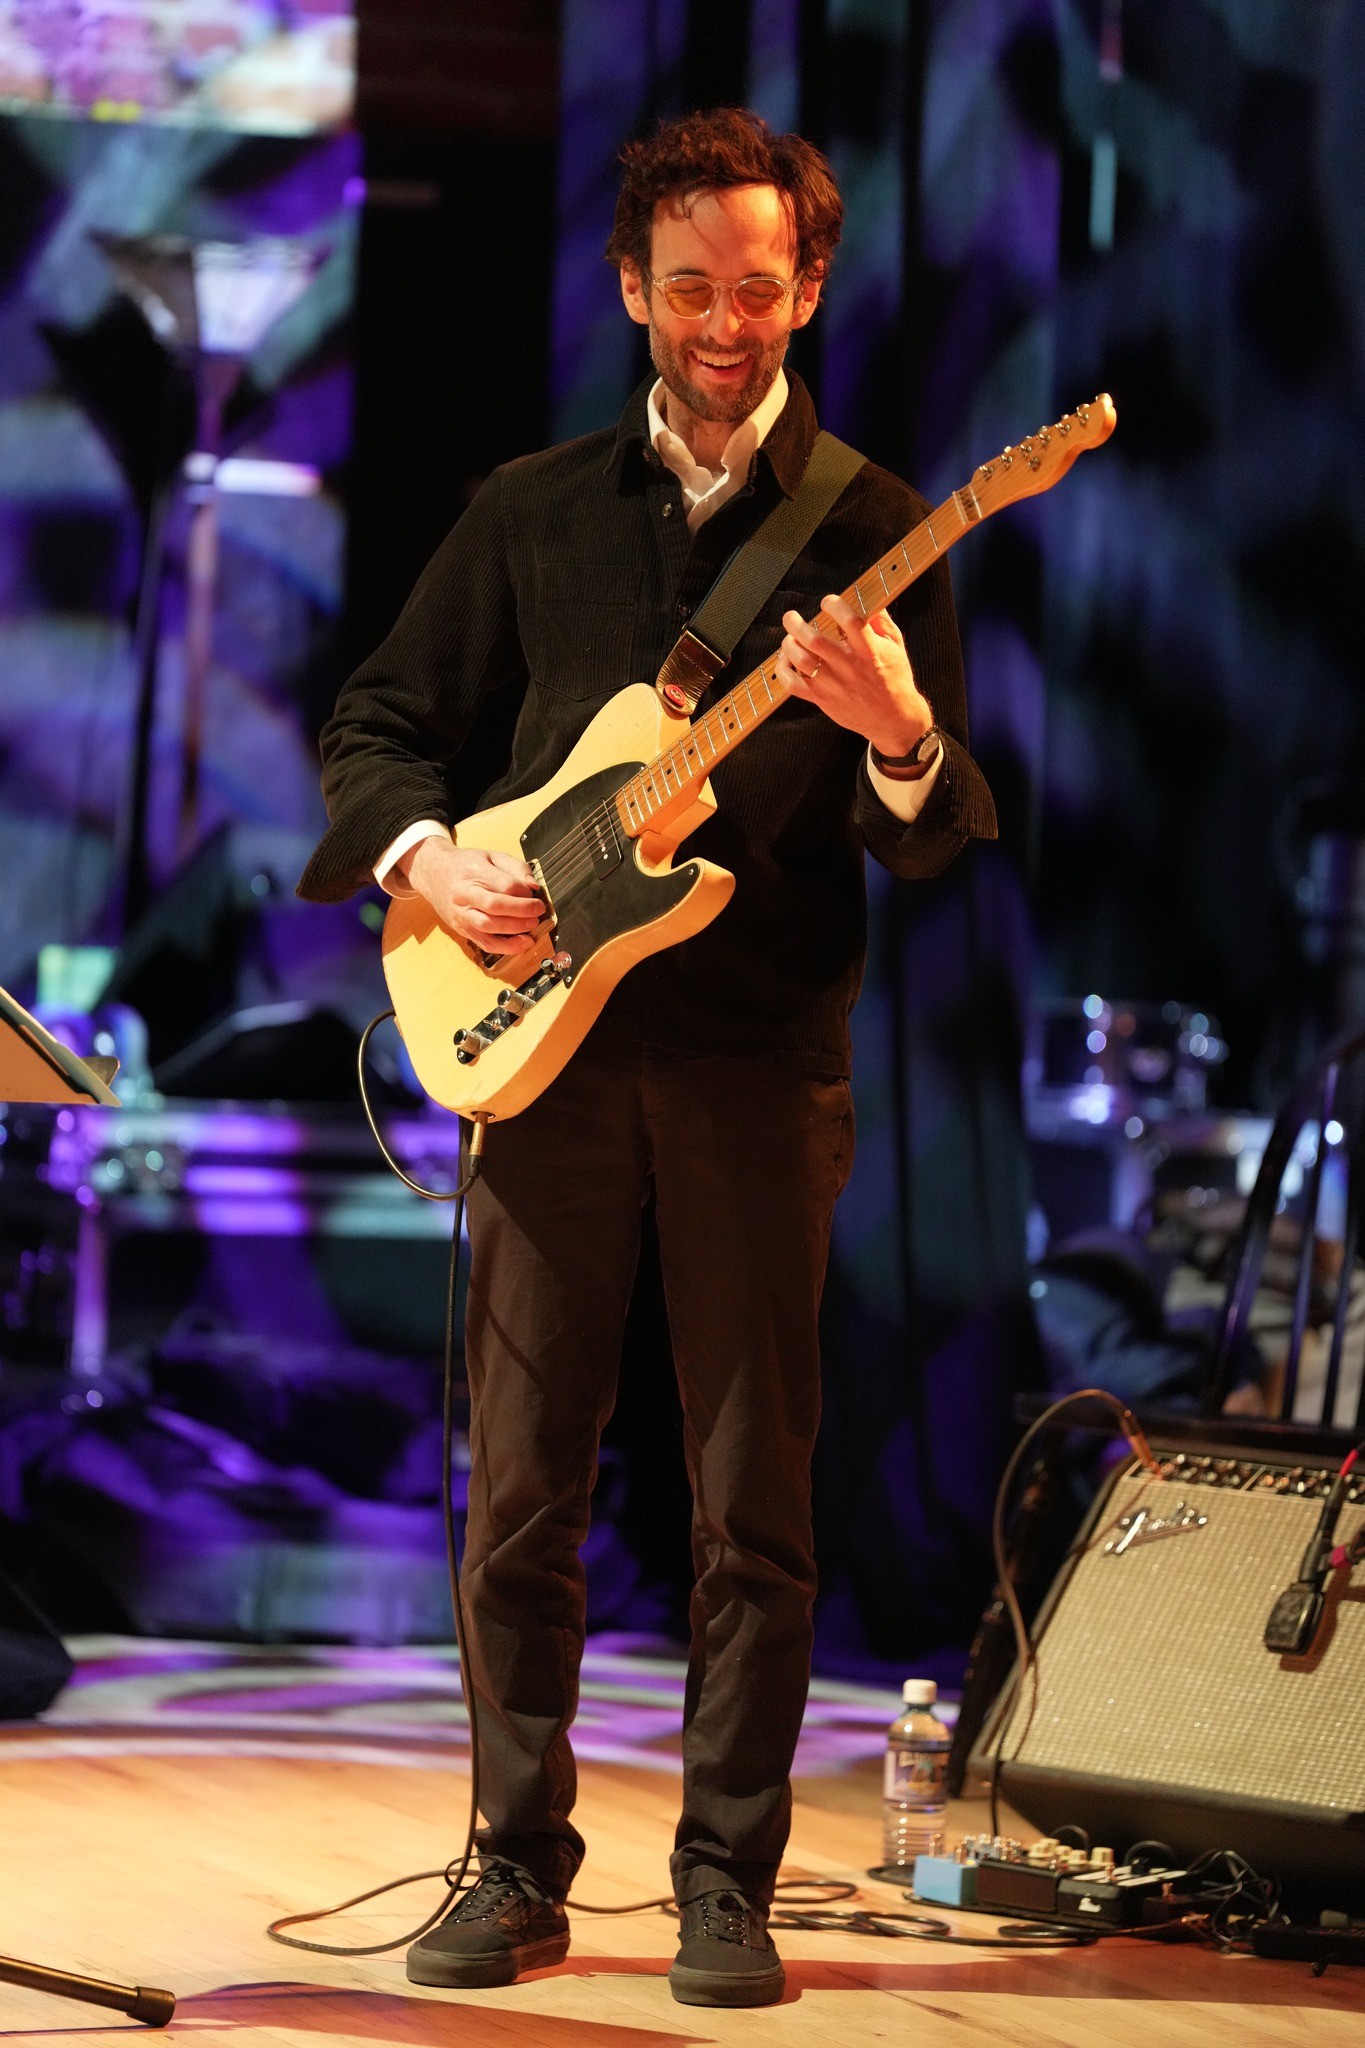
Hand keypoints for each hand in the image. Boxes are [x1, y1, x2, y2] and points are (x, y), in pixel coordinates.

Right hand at [403, 838, 548, 950]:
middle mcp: (464, 895)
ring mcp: (462, 915)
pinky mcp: (463, 930)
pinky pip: (486, 943)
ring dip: (515, 928)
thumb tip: (533, 886)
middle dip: (522, 910)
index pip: (505, 885)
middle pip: (495, 905)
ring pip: (489, 926)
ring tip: (532, 924)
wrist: (434, 873)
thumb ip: (516, 868)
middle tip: (538, 909)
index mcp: (473, 872)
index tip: (532, 892)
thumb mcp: (492, 856)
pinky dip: (506, 947)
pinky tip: (523, 943)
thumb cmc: (465, 865)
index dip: (524, 891)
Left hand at [776, 593, 933, 755]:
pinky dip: (783, 671)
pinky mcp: (822, 699)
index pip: (850, 620)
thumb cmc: (894, 680)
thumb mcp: (896, 646)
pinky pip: (793, 686)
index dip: (834, 605)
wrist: (893, 718)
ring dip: (789, 645)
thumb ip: (881, 621)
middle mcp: (849, 666)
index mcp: (869, 651)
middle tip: (792, 617)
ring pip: (801, 661)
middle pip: (815, 640)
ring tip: (789, 638)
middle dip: (797, 624)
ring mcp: (833, 685)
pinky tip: (785, 661)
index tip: (828, 602)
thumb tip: (868, 600)